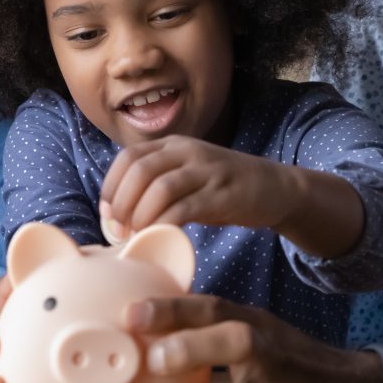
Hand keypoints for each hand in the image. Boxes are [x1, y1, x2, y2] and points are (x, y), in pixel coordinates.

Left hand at [99, 137, 287, 238]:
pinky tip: (161, 237)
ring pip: (159, 188)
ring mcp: (207, 170)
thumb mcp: (187, 175)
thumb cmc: (223, 189)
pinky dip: (165, 224)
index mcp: (173, 145)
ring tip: (135, 235)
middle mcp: (188, 151)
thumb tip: (117, 213)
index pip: (128, 157)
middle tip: (118, 229)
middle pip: (139, 170)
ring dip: (140, 215)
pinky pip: (185, 208)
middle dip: (121, 203)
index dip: (110, 186)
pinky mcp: (223, 194)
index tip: (107, 214)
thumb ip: (156, 184)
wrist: (276, 188)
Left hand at [103, 296, 382, 382]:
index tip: (131, 312)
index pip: (215, 309)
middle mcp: (271, 361)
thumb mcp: (265, 332)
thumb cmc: (297, 364)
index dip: (174, 307)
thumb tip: (143, 330)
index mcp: (260, 327)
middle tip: (143, 365)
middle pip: (230, 349)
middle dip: (184, 354)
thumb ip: (213, 329)